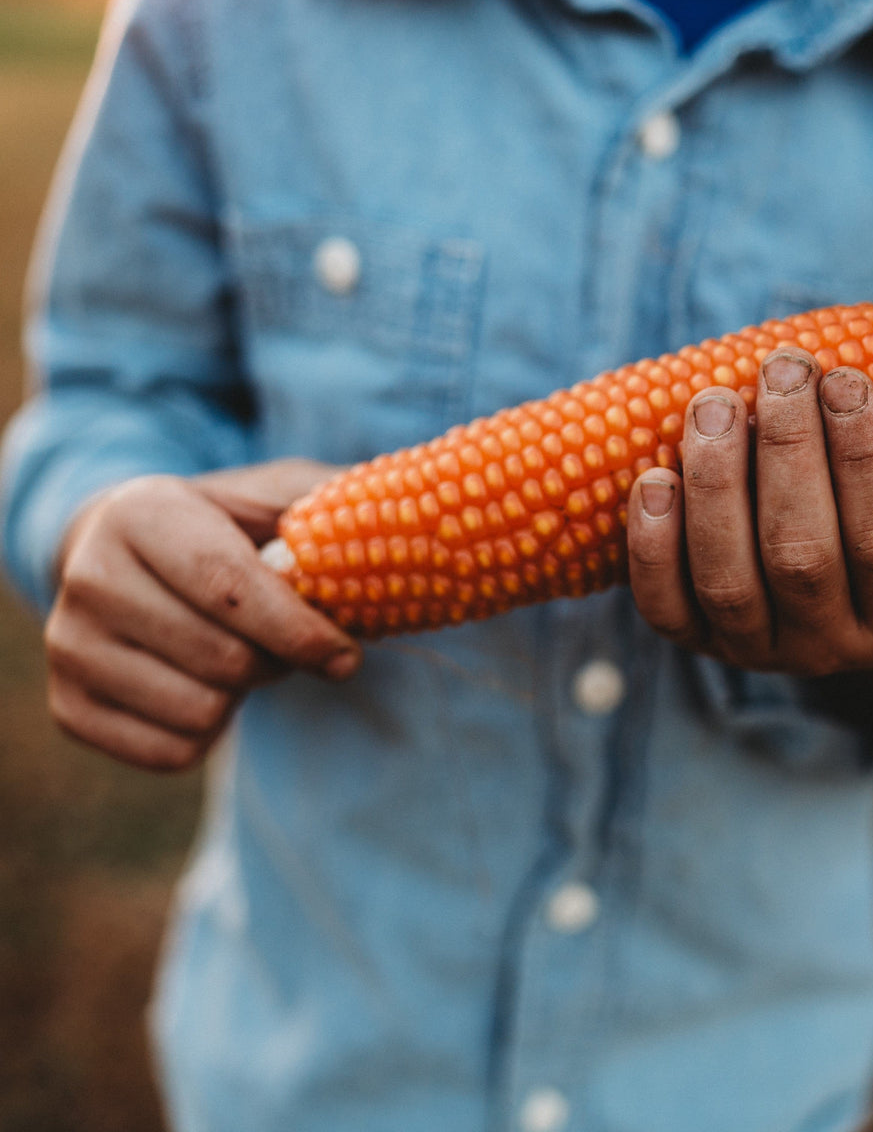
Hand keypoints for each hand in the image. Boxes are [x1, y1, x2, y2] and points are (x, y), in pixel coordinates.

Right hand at [45, 459, 360, 771]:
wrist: (121, 554)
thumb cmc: (221, 525)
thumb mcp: (271, 495)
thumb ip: (335, 504)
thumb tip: (427, 516)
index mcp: (143, 514)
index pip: (228, 587)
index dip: (299, 629)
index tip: (349, 653)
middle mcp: (89, 578)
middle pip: (223, 660)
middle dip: (279, 660)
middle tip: (290, 643)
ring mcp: (69, 648)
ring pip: (200, 711)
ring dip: (244, 694)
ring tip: (240, 654)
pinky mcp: (68, 708)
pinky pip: (172, 753)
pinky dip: (209, 732)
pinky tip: (205, 685)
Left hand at [625, 350, 872, 675]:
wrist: (825, 586)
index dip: (861, 458)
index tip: (843, 377)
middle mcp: (829, 647)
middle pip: (800, 556)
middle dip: (787, 452)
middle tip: (780, 371)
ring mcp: (755, 649)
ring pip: (728, 579)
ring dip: (716, 484)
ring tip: (714, 404)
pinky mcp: (694, 641)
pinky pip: (666, 605)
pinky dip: (653, 544)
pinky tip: (655, 478)